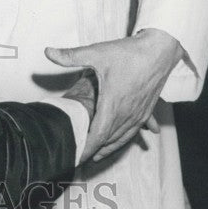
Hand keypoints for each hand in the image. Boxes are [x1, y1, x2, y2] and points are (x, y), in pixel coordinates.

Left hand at [45, 29, 180, 161]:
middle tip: (81, 158)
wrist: (160, 50)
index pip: (97, 135)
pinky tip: (130, 142)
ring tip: (98, 155)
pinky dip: (128, 137)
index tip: (77, 157)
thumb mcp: (96, 53)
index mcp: (113, 105)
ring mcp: (139, 113)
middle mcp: (127, 114)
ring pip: (124, 137)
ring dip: (111, 147)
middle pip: (109, 140)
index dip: (87, 148)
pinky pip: (136, 129)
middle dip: (95, 150)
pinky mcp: (148, 109)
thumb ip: (70, 55)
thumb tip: (47, 51)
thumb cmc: (129, 52)